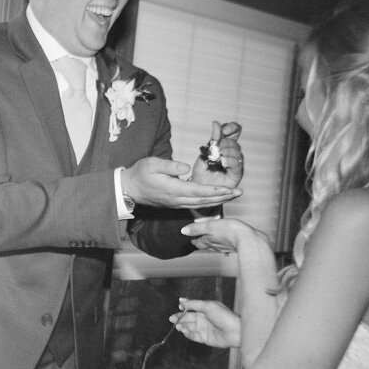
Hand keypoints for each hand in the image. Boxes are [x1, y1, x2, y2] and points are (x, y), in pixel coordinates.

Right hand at [121, 157, 242, 207]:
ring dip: (218, 201)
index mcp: (173, 189)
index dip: (215, 191)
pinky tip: (216, 200)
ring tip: (232, 196)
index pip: (199, 191)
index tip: (229, 189)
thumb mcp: (151, 163)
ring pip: (201, 204)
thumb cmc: (140, 173)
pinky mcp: (175, 204)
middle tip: (240, 192)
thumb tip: (186, 168)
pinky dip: (208, 203)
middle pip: (204, 200)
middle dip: (223, 197)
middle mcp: (177, 199)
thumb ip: (170, 166)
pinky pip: (195, 205)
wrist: (129, 189)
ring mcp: (176, 203)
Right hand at [170, 298, 240, 347]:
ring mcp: (204, 329)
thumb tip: (181, 300)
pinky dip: (188, 334)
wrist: (236, 331)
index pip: (191, 308)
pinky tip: (184, 331)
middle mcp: (204, 319)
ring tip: (178, 326)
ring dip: (183, 326)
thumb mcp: (207, 306)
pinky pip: (194, 336)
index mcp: (205, 309)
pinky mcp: (205, 338)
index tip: (178, 308)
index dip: (183, 308)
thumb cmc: (224, 316)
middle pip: (188, 318)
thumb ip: (193, 304)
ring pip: (189, 327)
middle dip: (179, 318)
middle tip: (172, 319)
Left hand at [181, 217, 274, 266]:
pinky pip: (224, 243)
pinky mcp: (233, 245)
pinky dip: (221, 241)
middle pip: (204, 244)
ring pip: (214, 244)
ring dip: (210, 241)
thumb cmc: (231, 232)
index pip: (196, 242)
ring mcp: (224, 247)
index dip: (193, 239)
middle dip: (200, 240)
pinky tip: (224, 238)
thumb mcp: (210, 226)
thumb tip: (184, 231)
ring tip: (209, 237)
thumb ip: (197, 228)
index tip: (190, 237)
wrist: (249, 240)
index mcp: (207, 241)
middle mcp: (214, 246)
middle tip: (197, 237)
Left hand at [190, 121, 243, 188]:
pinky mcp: (236, 173)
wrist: (198, 190)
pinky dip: (230, 161)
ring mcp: (235, 163)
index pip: (234, 131)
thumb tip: (216, 123)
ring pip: (237, 151)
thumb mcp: (205, 153)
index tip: (223, 130)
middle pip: (235, 141)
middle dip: (226, 142)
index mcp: (225, 145)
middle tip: (217, 147)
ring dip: (227, 151)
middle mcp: (232, 153)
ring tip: (219, 156)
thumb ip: (213, 139)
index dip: (231, 128)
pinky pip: (237, 164)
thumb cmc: (201, 171)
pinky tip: (223, 162)